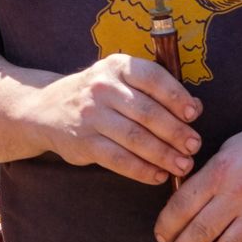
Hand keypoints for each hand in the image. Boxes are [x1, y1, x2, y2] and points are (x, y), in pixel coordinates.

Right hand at [28, 54, 202, 185]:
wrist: (46, 109)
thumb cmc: (99, 95)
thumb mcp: (121, 80)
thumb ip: (155, 90)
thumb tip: (195, 107)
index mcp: (116, 66)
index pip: (152, 78)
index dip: (176, 96)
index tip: (193, 114)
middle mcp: (102, 87)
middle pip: (147, 112)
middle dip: (175, 132)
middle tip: (194, 146)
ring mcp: (90, 115)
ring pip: (135, 138)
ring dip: (164, 155)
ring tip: (183, 165)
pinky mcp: (84, 141)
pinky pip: (119, 159)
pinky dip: (142, 170)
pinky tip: (158, 175)